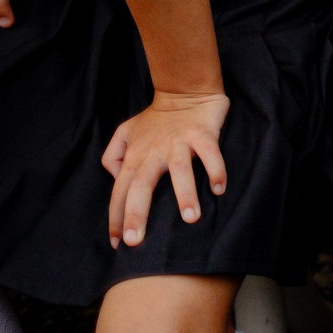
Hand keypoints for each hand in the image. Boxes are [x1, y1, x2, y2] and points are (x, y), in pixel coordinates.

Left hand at [101, 90, 228, 247]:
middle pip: (141, 185)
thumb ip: (113, 156)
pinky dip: (216, 170)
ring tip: (190, 219)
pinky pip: (210, 154)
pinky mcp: (203, 134)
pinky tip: (218, 189)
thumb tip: (116, 180)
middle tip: (135, 242)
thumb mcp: (125, 133)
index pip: (120, 190)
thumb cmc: (155, 118)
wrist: (184, 89)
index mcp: (135, 156)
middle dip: (136, 214)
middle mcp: (154, 152)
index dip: (116, 217)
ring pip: (180, 170)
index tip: (118, 243)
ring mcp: (179, 143)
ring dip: (185, 194)